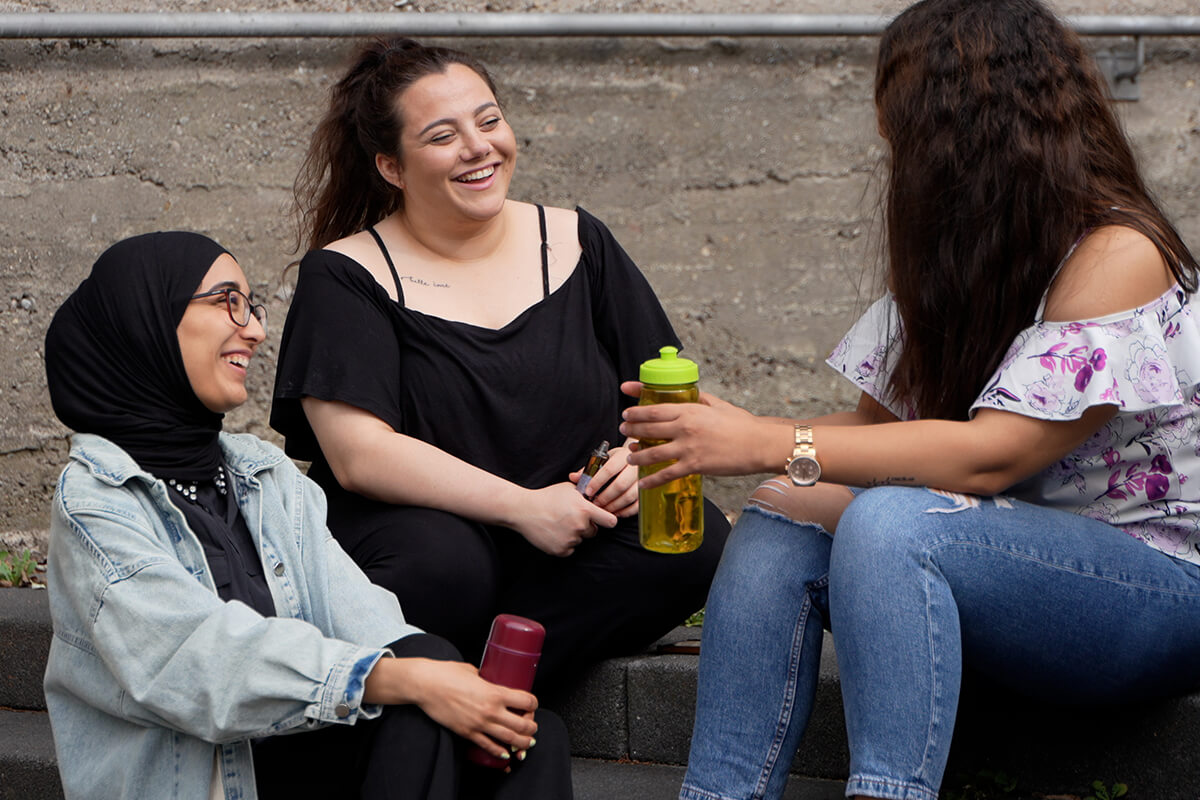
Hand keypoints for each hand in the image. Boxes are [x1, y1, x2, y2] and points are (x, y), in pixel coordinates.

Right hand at [376, 658, 537, 760]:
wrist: (426, 685)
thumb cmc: (447, 673)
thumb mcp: (473, 671)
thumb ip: (486, 679)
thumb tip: (492, 681)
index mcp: (495, 692)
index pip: (526, 701)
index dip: (533, 704)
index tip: (531, 704)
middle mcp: (490, 710)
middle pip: (523, 724)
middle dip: (532, 727)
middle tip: (532, 725)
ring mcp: (479, 724)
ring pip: (510, 739)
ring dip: (522, 742)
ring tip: (526, 742)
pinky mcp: (467, 733)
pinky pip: (489, 747)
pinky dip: (500, 752)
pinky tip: (505, 752)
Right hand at [514, 483, 618, 555]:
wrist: (524, 510)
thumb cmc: (547, 497)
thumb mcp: (569, 488)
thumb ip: (586, 494)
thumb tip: (599, 495)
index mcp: (584, 510)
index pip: (610, 521)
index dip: (608, 520)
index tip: (604, 519)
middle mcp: (580, 526)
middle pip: (593, 532)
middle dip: (586, 527)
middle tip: (571, 518)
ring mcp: (570, 539)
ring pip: (580, 540)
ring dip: (573, 534)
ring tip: (559, 524)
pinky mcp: (560, 550)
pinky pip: (569, 549)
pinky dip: (564, 543)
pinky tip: (554, 532)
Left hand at [569, 445, 638, 516]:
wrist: (638, 459)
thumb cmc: (617, 460)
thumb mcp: (604, 459)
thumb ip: (589, 469)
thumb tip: (573, 477)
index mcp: (624, 455)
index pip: (609, 469)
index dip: (597, 482)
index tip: (588, 491)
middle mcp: (636, 467)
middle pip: (620, 485)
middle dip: (605, 497)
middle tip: (595, 503)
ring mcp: (644, 480)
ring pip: (629, 496)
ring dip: (614, 506)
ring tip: (603, 509)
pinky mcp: (648, 492)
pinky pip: (637, 505)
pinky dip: (625, 511)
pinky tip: (615, 513)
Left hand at [619, 381, 773, 488]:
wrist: (759, 444)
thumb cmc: (741, 424)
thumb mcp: (718, 405)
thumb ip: (700, 399)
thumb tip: (688, 394)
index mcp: (690, 410)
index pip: (654, 409)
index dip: (636, 411)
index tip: (626, 413)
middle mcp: (685, 428)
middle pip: (649, 429)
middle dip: (631, 430)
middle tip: (622, 431)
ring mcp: (688, 448)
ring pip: (653, 453)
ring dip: (637, 455)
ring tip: (630, 457)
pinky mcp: (695, 466)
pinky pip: (667, 474)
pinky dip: (652, 480)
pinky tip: (643, 483)